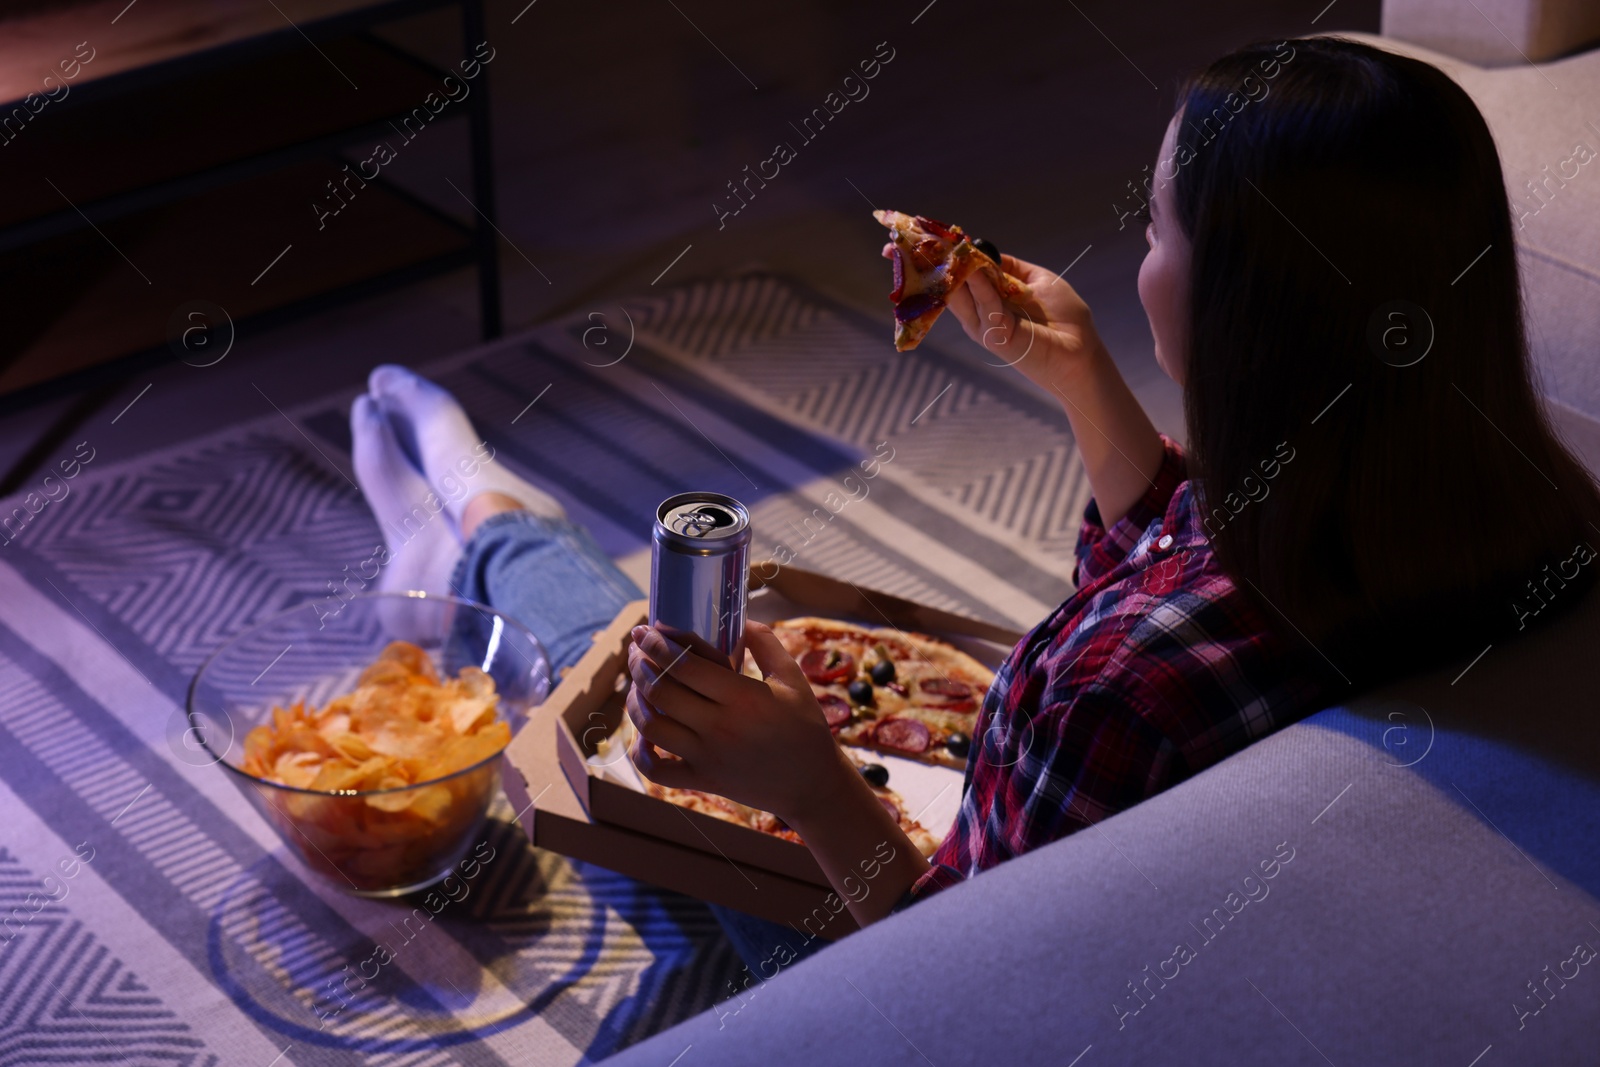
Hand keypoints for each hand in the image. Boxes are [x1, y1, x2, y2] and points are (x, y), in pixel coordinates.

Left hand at [624, 620, 848, 822]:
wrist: (813, 783)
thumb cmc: (805, 726)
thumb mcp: (792, 677)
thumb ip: (766, 643)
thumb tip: (738, 618)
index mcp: (743, 697)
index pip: (684, 665)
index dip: (657, 644)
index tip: (645, 630)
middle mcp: (720, 727)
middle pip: (661, 690)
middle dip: (640, 664)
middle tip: (637, 650)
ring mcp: (707, 757)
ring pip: (651, 726)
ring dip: (636, 700)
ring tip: (637, 684)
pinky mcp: (702, 780)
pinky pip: (656, 769)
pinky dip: (640, 751)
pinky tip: (643, 733)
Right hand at [945, 253, 1106, 391]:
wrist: (1080, 348)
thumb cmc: (1063, 317)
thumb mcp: (1036, 281)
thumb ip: (1011, 268)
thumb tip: (985, 252)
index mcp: (990, 302)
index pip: (964, 279)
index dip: (956, 260)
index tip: (947, 238)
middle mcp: (981, 315)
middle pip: (955, 288)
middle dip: (947, 265)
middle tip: (935, 241)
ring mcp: (985, 328)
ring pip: (963, 297)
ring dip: (957, 272)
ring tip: (951, 249)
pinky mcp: (995, 337)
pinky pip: (985, 306)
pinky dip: (979, 286)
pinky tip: (975, 268)